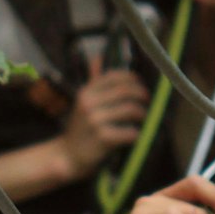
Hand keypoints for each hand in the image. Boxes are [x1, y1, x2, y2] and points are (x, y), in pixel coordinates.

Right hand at [61, 61, 149, 175]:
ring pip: (131, 109)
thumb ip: (94, 83)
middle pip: (125, 91)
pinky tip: (134, 136)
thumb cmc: (81, 129)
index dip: (132, 78)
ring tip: (142, 119)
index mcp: (86, 92)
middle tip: (146, 102)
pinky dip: (136, 133)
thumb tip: (98, 57)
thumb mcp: (83, 103)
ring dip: (141, 114)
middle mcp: (89, 103)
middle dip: (141, 95)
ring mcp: (95, 121)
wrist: (68, 156)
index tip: (140, 85)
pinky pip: (130, 132)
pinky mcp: (103, 138)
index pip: (114, 76)